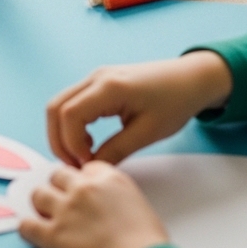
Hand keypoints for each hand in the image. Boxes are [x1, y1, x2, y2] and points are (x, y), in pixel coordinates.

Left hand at [20, 161, 167, 247]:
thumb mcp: (140, 208)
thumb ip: (117, 199)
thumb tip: (105, 209)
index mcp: (110, 179)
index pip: (86, 168)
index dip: (82, 182)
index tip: (80, 191)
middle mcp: (84, 189)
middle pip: (58, 176)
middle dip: (59, 188)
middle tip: (61, 203)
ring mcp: (65, 210)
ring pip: (38, 195)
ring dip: (41, 206)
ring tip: (46, 218)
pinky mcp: (51, 236)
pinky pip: (25, 225)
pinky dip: (28, 230)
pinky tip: (34, 236)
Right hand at [47, 52, 232, 166]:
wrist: (190, 79)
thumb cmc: (175, 102)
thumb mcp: (148, 132)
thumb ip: (117, 150)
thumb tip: (92, 169)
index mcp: (109, 87)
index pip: (70, 115)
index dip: (71, 144)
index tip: (87, 164)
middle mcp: (96, 77)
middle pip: (55, 107)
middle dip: (58, 140)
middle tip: (75, 165)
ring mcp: (95, 77)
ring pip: (60, 104)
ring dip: (63, 133)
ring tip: (82, 156)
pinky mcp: (99, 83)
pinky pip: (72, 103)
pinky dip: (71, 125)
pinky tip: (89, 143)